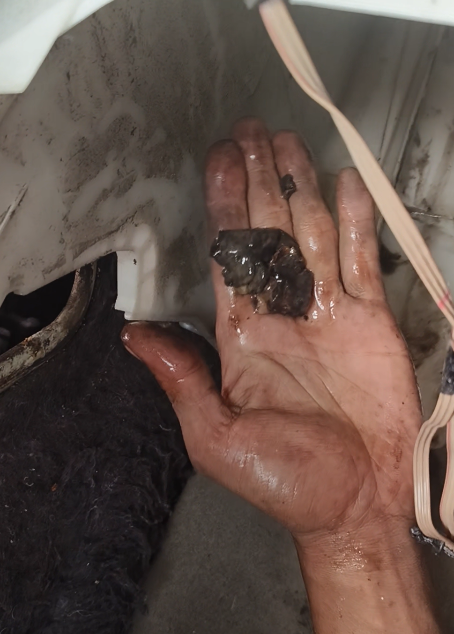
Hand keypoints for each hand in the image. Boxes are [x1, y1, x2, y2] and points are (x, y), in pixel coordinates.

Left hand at [122, 119, 421, 546]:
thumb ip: (181, 380)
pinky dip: (355, 222)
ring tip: (287, 142)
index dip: (222, 206)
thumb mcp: (217, 438)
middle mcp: (282, 315)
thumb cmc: (285, 480)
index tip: (218, 159)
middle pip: (268, 233)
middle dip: (257, 182)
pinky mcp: (371, 321)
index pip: (228, 256)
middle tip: (249, 130)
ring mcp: (329, 314)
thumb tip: (133, 333)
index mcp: (241, 337)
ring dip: (300, 188)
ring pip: (312, 235)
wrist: (357, 502)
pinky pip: (361, 261)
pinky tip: (343, 184)